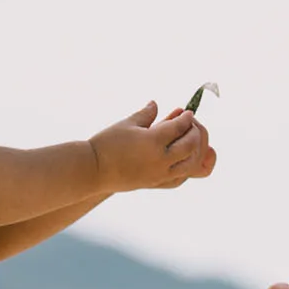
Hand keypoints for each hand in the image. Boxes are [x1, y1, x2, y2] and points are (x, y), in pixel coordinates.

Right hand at [90, 103, 212, 191]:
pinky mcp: (156, 184)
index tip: (187, 113)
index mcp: (153, 141)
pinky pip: (180, 178)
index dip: (186, 118)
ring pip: (191, 164)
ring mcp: (160, 174)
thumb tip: (155, 104)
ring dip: (196, 150)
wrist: (92, 170)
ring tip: (191, 140)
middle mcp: (160, 159)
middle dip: (195, 132)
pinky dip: (187, 168)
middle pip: (191, 145)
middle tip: (190, 125)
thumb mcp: (126, 124)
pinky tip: (184, 158)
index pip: (180, 127)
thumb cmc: (107, 143)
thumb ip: (145, 114)